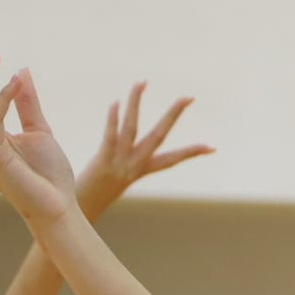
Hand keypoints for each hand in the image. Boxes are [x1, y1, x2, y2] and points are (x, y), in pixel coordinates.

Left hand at [75, 83, 211, 219]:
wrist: (81, 212)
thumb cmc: (94, 195)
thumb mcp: (113, 180)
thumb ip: (120, 166)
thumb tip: (119, 160)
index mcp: (141, 170)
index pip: (173, 159)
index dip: (193, 153)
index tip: (213, 148)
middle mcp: (136, 164)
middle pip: (159, 135)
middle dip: (174, 114)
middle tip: (188, 97)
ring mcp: (121, 161)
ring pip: (133, 128)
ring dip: (136, 103)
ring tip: (142, 82)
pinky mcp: (104, 159)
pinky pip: (111, 136)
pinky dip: (113, 118)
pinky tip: (116, 102)